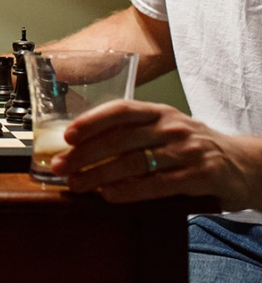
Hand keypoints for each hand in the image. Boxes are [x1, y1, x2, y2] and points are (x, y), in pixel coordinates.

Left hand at [51, 99, 257, 209]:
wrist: (244, 163)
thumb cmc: (193, 146)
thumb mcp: (165, 130)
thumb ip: (133, 134)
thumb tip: (85, 146)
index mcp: (157, 111)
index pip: (119, 110)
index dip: (92, 121)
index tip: (68, 135)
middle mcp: (170, 126)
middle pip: (120, 139)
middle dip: (85, 154)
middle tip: (62, 167)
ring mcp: (186, 150)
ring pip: (134, 162)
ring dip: (100, 175)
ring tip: (78, 185)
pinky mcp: (199, 176)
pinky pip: (157, 184)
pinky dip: (130, 191)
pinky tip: (110, 196)